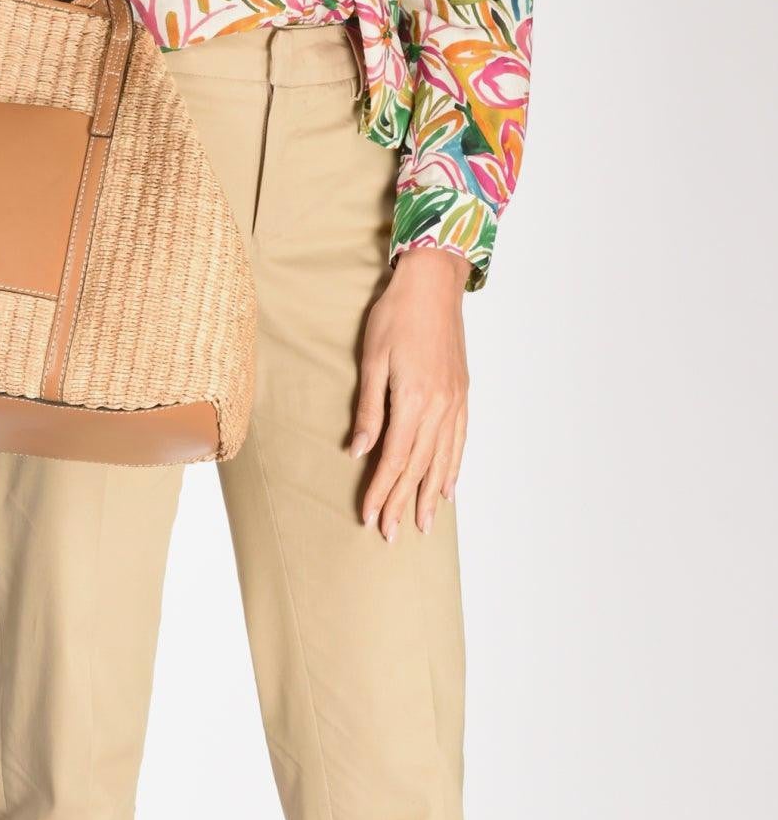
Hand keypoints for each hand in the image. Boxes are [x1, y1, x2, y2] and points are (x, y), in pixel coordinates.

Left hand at [346, 246, 470, 540]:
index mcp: (414, 399)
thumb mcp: (372, 358)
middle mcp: (439, 407)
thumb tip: (358, 451)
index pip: (395, 458)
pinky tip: (447, 487)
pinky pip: (459, 440)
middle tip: (391, 534)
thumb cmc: (396, 315)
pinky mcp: (462, 393)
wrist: (433, 285)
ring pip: (442, 459)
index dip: (381, 490)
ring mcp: (455, 402)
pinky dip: (453, 468)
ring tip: (421, 523)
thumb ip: (369, 409)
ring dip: (429, 494)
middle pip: (419, 467)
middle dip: (402, 502)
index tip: (369, 516)